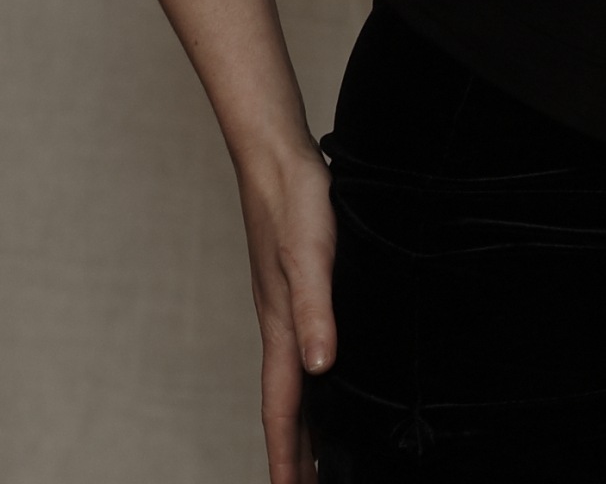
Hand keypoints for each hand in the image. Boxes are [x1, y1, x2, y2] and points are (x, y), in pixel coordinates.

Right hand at [238, 140, 337, 483]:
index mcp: (280, 326)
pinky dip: (313, 378)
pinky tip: (328, 373)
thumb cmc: (293, 199)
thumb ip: (315, 310)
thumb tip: (319, 368)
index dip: (285, 457)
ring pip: (295, 379)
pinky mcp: (296, 284)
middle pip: (286, 404)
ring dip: (305, 420)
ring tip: (317, 454)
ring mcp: (286, 305)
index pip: (282, 408)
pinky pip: (303, 347)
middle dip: (294, 453)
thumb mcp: (311, 255)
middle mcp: (281, 323)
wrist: (277, 152)